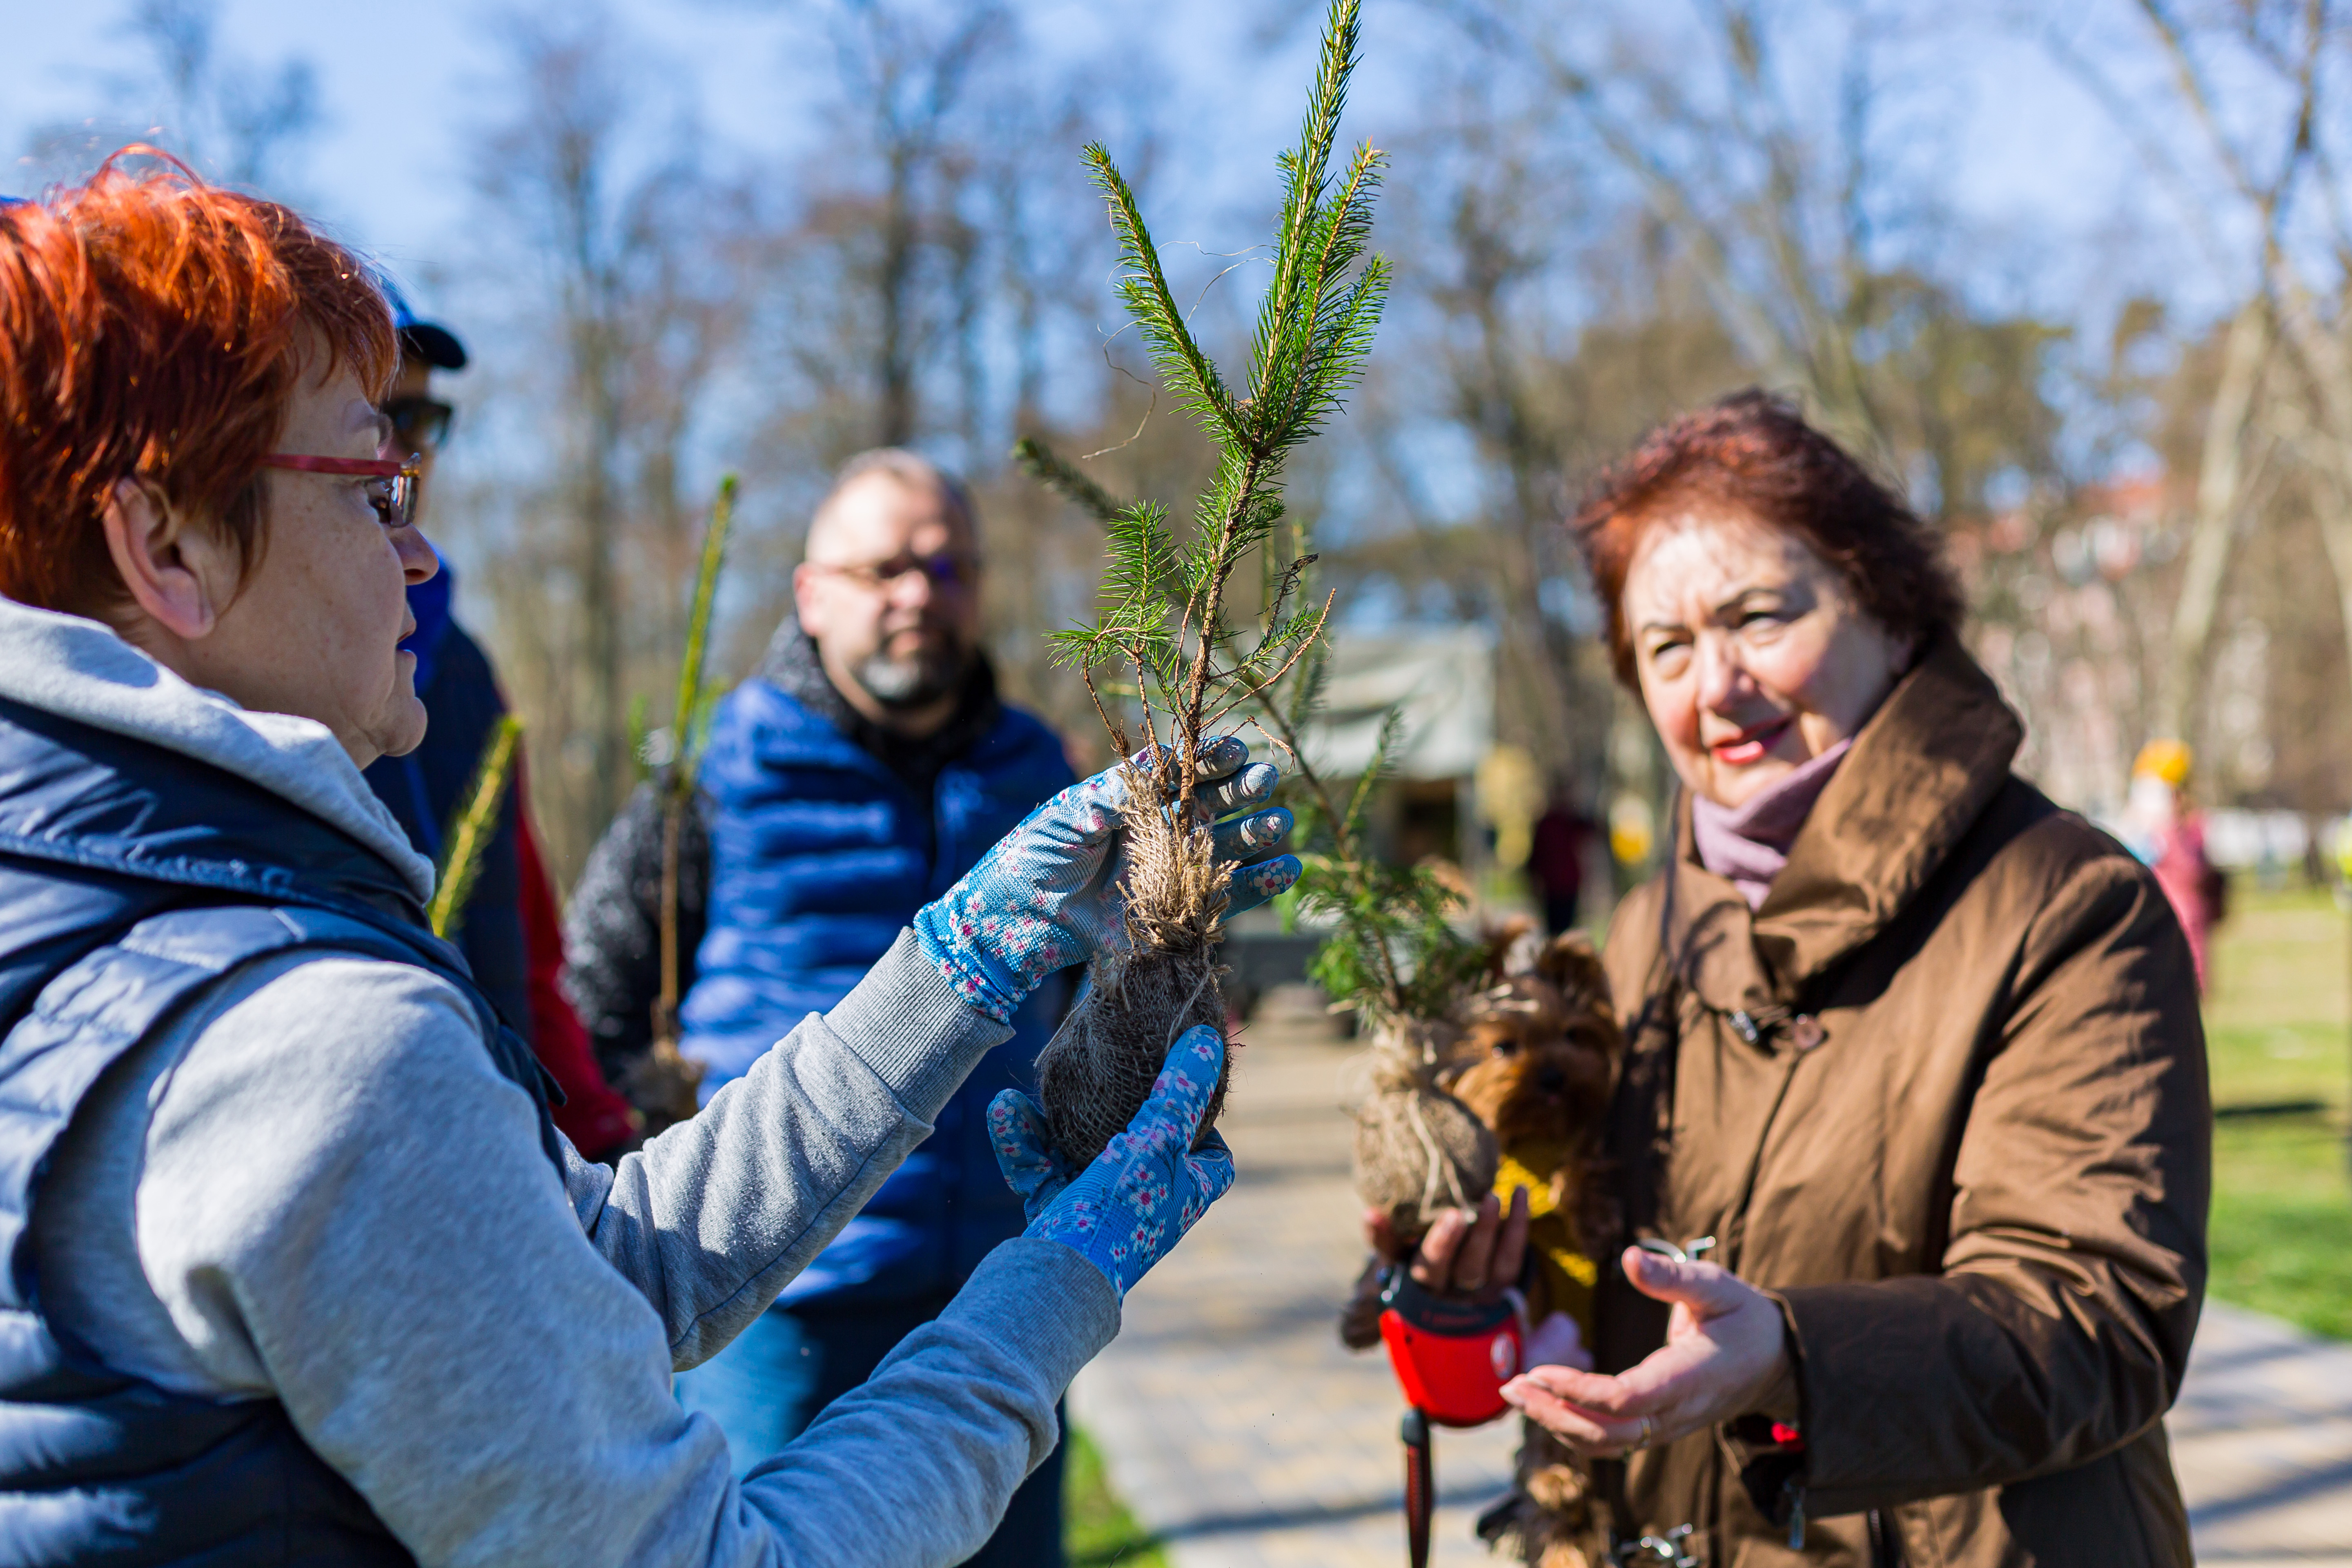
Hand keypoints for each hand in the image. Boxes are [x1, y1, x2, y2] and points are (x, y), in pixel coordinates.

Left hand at [914, 736, 1298, 1022]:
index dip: (1209, 760)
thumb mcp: (1071, 812)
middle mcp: (1158, 830)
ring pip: (1225, 848)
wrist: (1019, 918)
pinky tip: (1288, 870)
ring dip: (1256, 835)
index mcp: (1134, 798)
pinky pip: (1224, 898)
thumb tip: (1161, 759)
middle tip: (1267, 780)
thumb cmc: (1036, 855)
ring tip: (1280, 824)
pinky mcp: (1175, 911)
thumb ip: (1117, 790)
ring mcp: (1169, 870)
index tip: (1235, 750)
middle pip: (1212, 805)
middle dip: (1242, 791)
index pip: (1181, 772)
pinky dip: (1257, 886)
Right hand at [998, 1023, 1235, 1299]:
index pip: (1215, 1162)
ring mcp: (1099, 1210)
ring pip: (1080, 1152)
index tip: (1193, 1094)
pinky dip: (1023, 1142)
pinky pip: (1040, 1168)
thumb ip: (1179, 1092)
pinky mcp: (1057, 1214)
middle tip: (1119, 1074)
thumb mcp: (1158, 1142)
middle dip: (1127, 1113)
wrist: (1058, 1279)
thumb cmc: (1122, 1211)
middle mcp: (1147, 1203)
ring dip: (1058, 1121)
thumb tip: (1207, 1041)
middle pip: (1147, 1150)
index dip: (1210, 1130)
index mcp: (1184, 1192)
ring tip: (1045, 1088)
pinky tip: (1006, 1109)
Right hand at [1360, 1187, 1530, 1303]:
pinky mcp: (1504, 1287)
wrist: (1454, 1295)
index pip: (1412, 1265)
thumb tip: (1370, 1213)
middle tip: (1454, 1212)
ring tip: (1492, 1197)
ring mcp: (1479, 1293)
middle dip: (1450, 1243)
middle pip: (1450, 1271)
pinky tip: (1521, 1194)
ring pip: (1485, 1267)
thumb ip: (1383, 1237)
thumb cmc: (1416, 1261)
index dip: (1410, 1244)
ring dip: (1489, 1231)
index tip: (1393, 1215)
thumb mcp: (1397, 1255)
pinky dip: (1518, 1226)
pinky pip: (1513, 1259)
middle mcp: (1449, 1294)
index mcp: (1417, 1284)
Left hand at [1501, 1247, 1794, 1455]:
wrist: (1774, 1361)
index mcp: (1691, 1377)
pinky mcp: (1658, 1428)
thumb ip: (1674, 1277)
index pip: (1628, 1399)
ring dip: (1556, 1424)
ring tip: (1515, 1393)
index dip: (1580, 1391)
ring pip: (1606, 1444)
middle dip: (1554, 1414)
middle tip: (1509, 1385)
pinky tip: (1544, 1403)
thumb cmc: (1743, 1317)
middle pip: (1609, 1434)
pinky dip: (1572, 1427)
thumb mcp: (1717, 1286)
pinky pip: (1611, 1441)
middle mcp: (1677, 1412)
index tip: (1539, 1371)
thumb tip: (1629, 1259)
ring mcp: (1667, 1427)